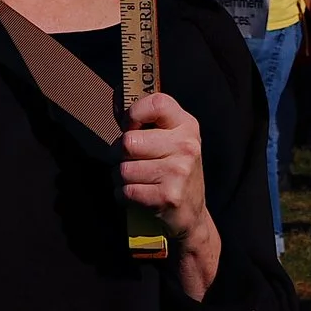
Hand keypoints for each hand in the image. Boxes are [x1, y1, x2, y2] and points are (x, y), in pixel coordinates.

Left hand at [120, 91, 211, 239]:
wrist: (192, 215)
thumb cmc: (173, 171)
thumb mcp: (169, 140)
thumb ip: (143, 120)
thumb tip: (118, 94)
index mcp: (186, 125)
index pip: (156, 103)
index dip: (133, 113)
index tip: (129, 126)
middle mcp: (186, 145)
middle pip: (128, 142)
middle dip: (118, 154)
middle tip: (128, 160)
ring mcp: (179, 172)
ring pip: (123, 170)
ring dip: (120, 178)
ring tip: (134, 180)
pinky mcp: (168, 196)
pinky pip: (125, 192)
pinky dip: (122, 196)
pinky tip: (136, 195)